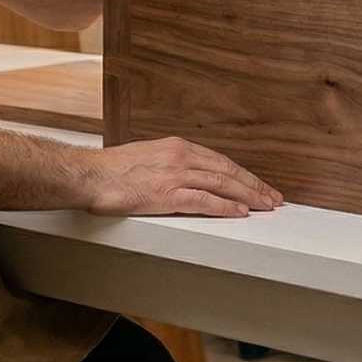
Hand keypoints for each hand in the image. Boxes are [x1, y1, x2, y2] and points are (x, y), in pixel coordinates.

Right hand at [79, 137, 282, 217]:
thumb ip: (169, 165)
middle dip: (254, 185)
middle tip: (273, 198)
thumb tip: (185, 177)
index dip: (242, 174)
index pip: (219, 160)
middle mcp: (180, 157)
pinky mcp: (166, 195)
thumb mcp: (147, 157)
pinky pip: (203, 201)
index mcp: (176, 147)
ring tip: (265, 206)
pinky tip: (239, 213)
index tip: (257, 184)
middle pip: (227, 171)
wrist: (89, 175)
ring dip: (248, 196)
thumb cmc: (112, 170)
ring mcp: (174, 175)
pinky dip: (225, 207)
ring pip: (222, 184)